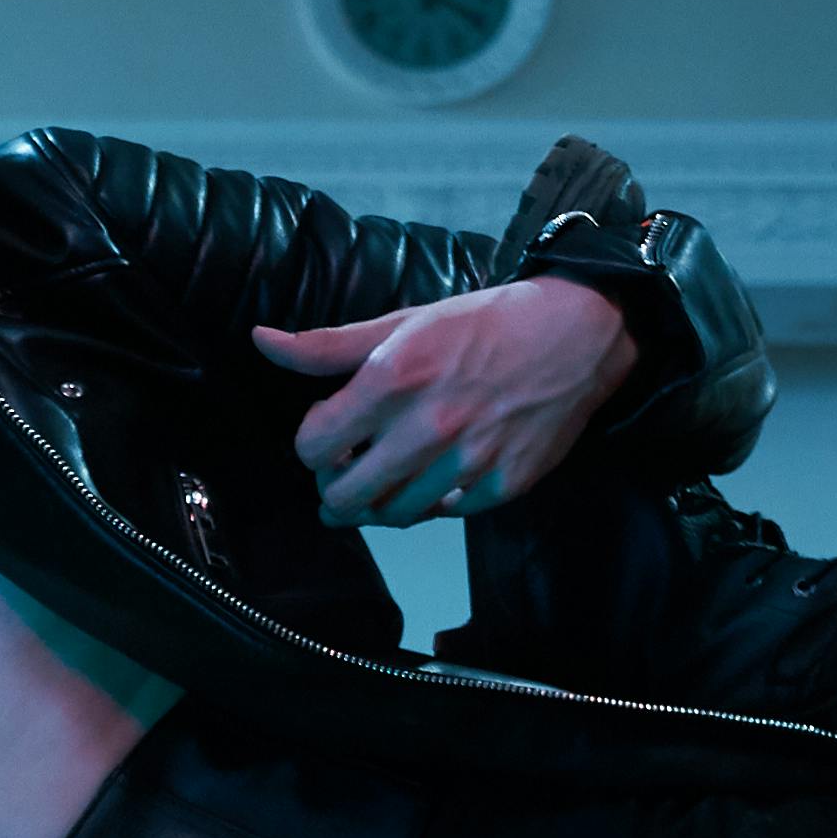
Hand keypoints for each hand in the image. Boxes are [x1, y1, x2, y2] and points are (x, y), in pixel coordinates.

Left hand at [258, 272, 630, 527]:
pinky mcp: (503, 484)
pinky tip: (434, 479)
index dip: (312, 444)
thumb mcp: (402, 324)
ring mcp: (468, 462)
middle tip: (345, 474)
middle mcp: (427, 426)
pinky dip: (433, 502)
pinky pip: (446, 514)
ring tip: (384, 481)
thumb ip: (328, 346)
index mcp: (392, 379)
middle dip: (335, 488)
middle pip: (345, 495)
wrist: (575, 333)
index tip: (329, 433)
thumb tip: (261, 341)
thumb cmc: (483, 324)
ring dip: (380, 502)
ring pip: (394, 513)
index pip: (314, 446)